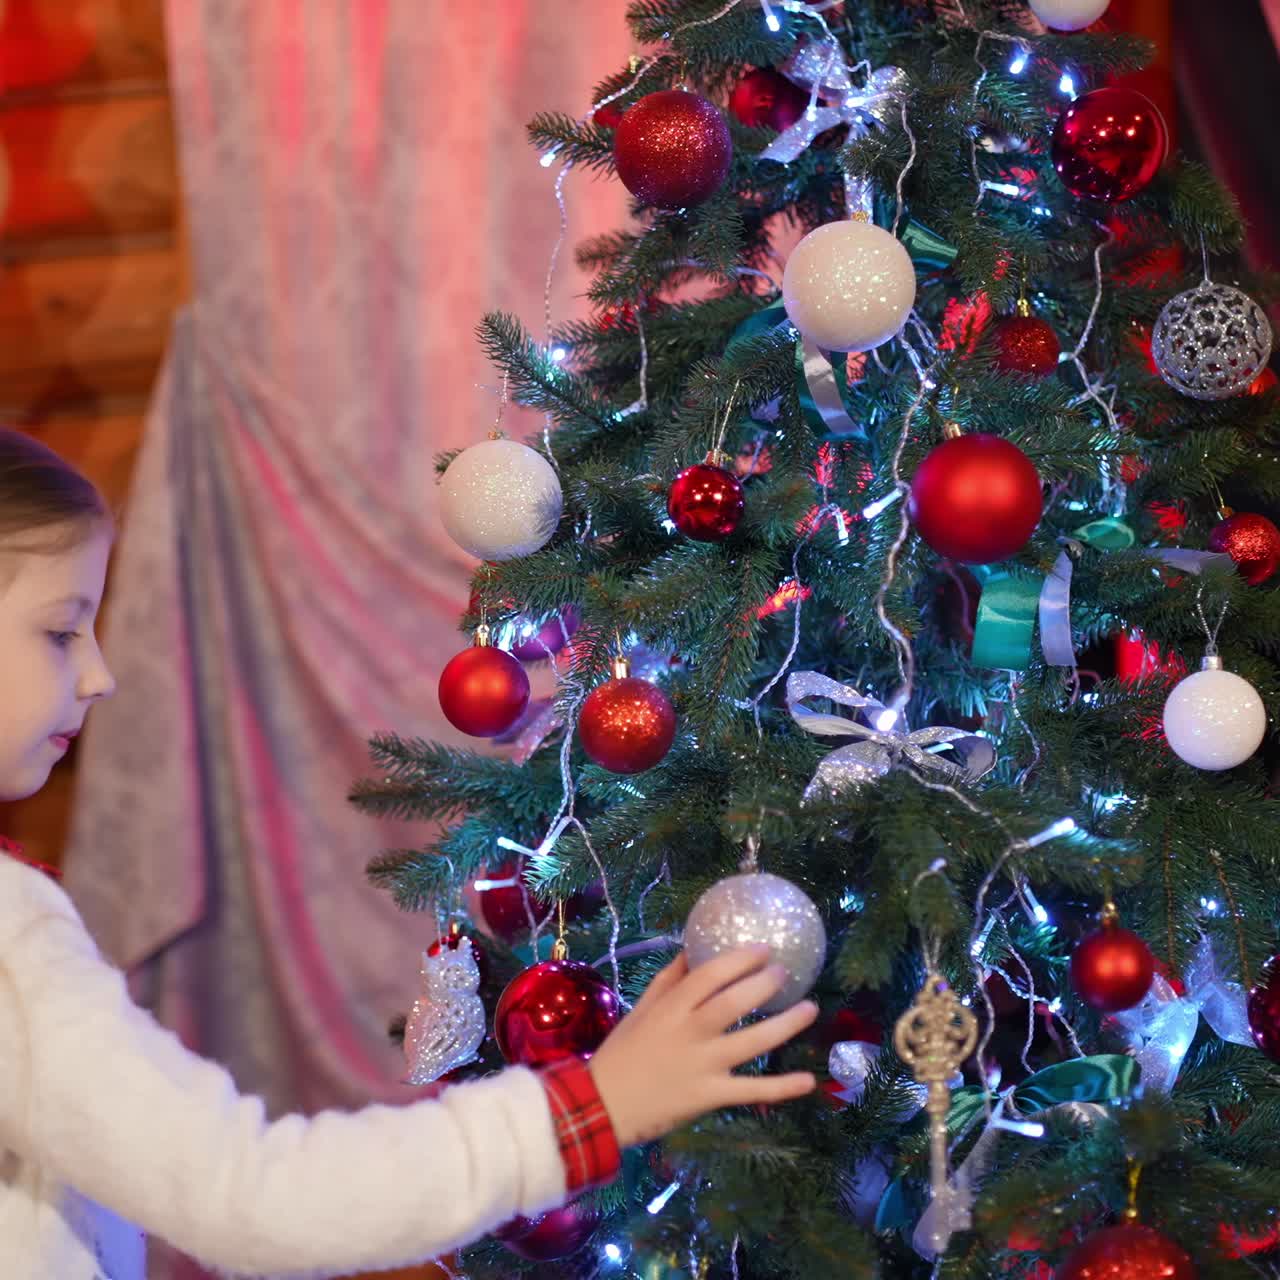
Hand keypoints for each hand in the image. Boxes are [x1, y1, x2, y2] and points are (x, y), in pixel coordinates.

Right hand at [587, 946, 817, 1148]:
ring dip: (786, 1025)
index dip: (740, 959)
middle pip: (735, 1002)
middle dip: (765, 984)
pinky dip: (782, 1087)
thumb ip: (668, 980)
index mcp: (671, 1008)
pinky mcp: (711, 1096)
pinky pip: (752, 1091)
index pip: (710, 974)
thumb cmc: (622, 1054)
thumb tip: (692, 949)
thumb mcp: (641, 1009)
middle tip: (786, 974)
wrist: (601, 1106)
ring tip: (810, 1009)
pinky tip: (808, 1080)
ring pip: (753, 1042)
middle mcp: (690, 1032)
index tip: (764, 949)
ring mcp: (703, 1065)